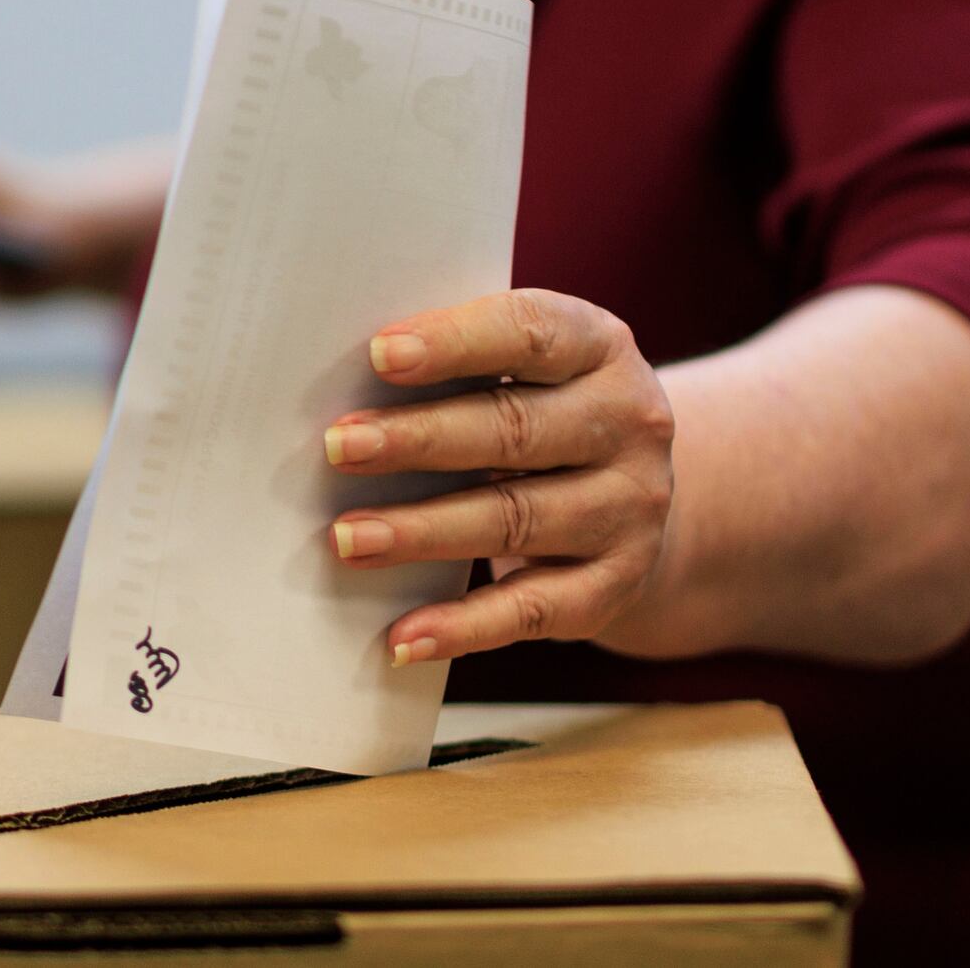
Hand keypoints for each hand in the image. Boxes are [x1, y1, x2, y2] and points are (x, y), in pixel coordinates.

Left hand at [323, 289, 675, 666]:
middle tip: (338, 448)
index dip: (456, 342)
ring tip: (348, 538)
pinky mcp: (615, 584)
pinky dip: (464, 625)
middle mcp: (630, 422)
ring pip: (516, 519)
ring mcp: (629, 508)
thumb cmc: (541, 410)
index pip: (531, 333)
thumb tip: (350, 394)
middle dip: (419, 440)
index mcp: (598, 346)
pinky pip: (532, 610)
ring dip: (423, 531)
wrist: (630, 493)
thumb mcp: (527, 369)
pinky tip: (404, 636)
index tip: (381, 354)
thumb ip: (460, 368)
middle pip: (516, 430)